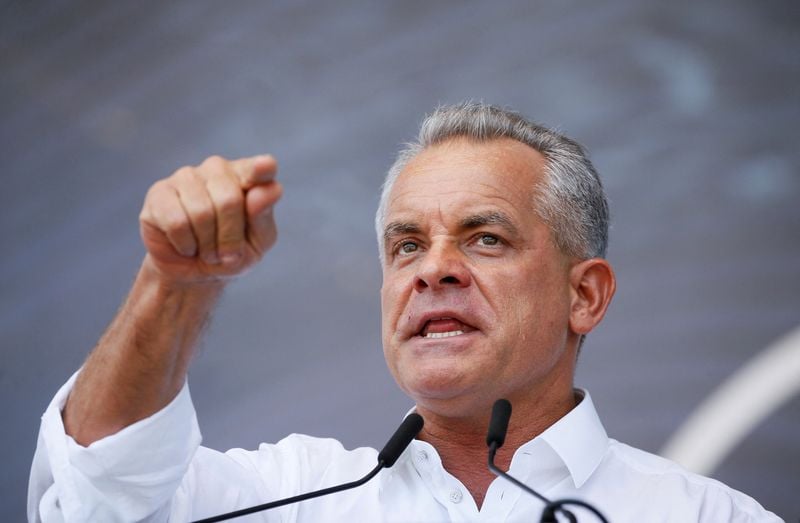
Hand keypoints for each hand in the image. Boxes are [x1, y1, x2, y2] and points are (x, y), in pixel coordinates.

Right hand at [139, 154, 281, 284]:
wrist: (193, 273)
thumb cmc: (231, 253)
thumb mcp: (257, 244)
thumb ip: (264, 217)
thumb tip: (265, 192)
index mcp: (248, 176)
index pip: (259, 168)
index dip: (260, 169)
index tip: (265, 167)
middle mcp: (218, 168)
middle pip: (229, 200)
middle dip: (229, 238)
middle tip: (226, 254)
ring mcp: (186, 176)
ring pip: (202, 212)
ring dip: (207, 244)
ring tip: (206, 250)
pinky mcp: (159, 192)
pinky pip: (177, 222)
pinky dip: (185, 244)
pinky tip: (185, 245)